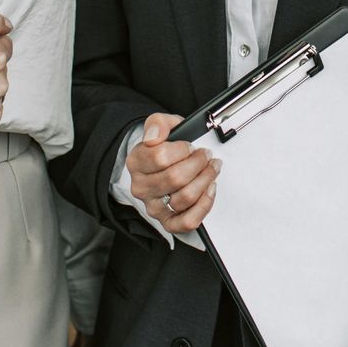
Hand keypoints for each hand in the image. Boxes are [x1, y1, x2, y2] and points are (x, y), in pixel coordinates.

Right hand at [126, 113, 220, 234]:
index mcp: (136, 162)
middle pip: (175, 178)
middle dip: (198, 164)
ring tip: (211, 169)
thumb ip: (158, 124)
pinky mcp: (168, 222)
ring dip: (205, 180)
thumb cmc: (164, 146)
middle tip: (206, 155)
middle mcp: (141, 187)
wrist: (162, 163)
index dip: (182, 150)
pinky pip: (187, 221)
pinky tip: (209, 189)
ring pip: (185, 198)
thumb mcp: (162, 125)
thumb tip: (154, 136)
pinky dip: (204, 205)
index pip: (160, 157)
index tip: (190, 146)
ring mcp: (154, 207)